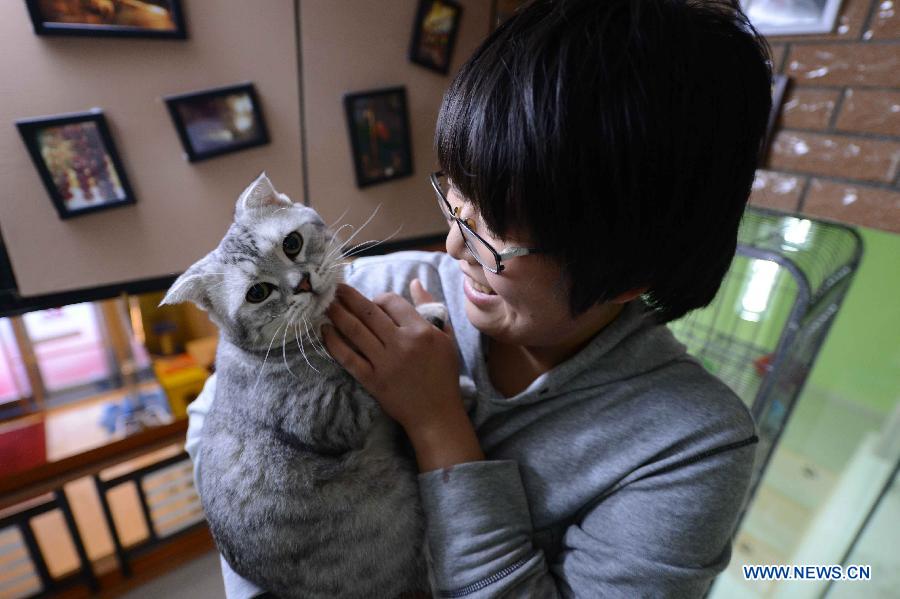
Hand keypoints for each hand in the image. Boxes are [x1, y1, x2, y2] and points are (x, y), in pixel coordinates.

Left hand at [322, 281, 480, 453]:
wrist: (436, 414)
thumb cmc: (443, 374)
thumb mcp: (445, 337)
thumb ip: (430, 307)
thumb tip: (415, 282)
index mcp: (421, 331)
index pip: (392, 302)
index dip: (378, 297)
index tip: (372, 301)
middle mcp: (401, 344)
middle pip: (368, 312)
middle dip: (347, 297)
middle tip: (334, 288)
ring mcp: (385, 363)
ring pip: (355, 331)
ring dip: (337, 314)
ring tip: (326, 304)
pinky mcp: (372, 380)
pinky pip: (348, 357)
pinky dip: (334, 342)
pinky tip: (325, 331)